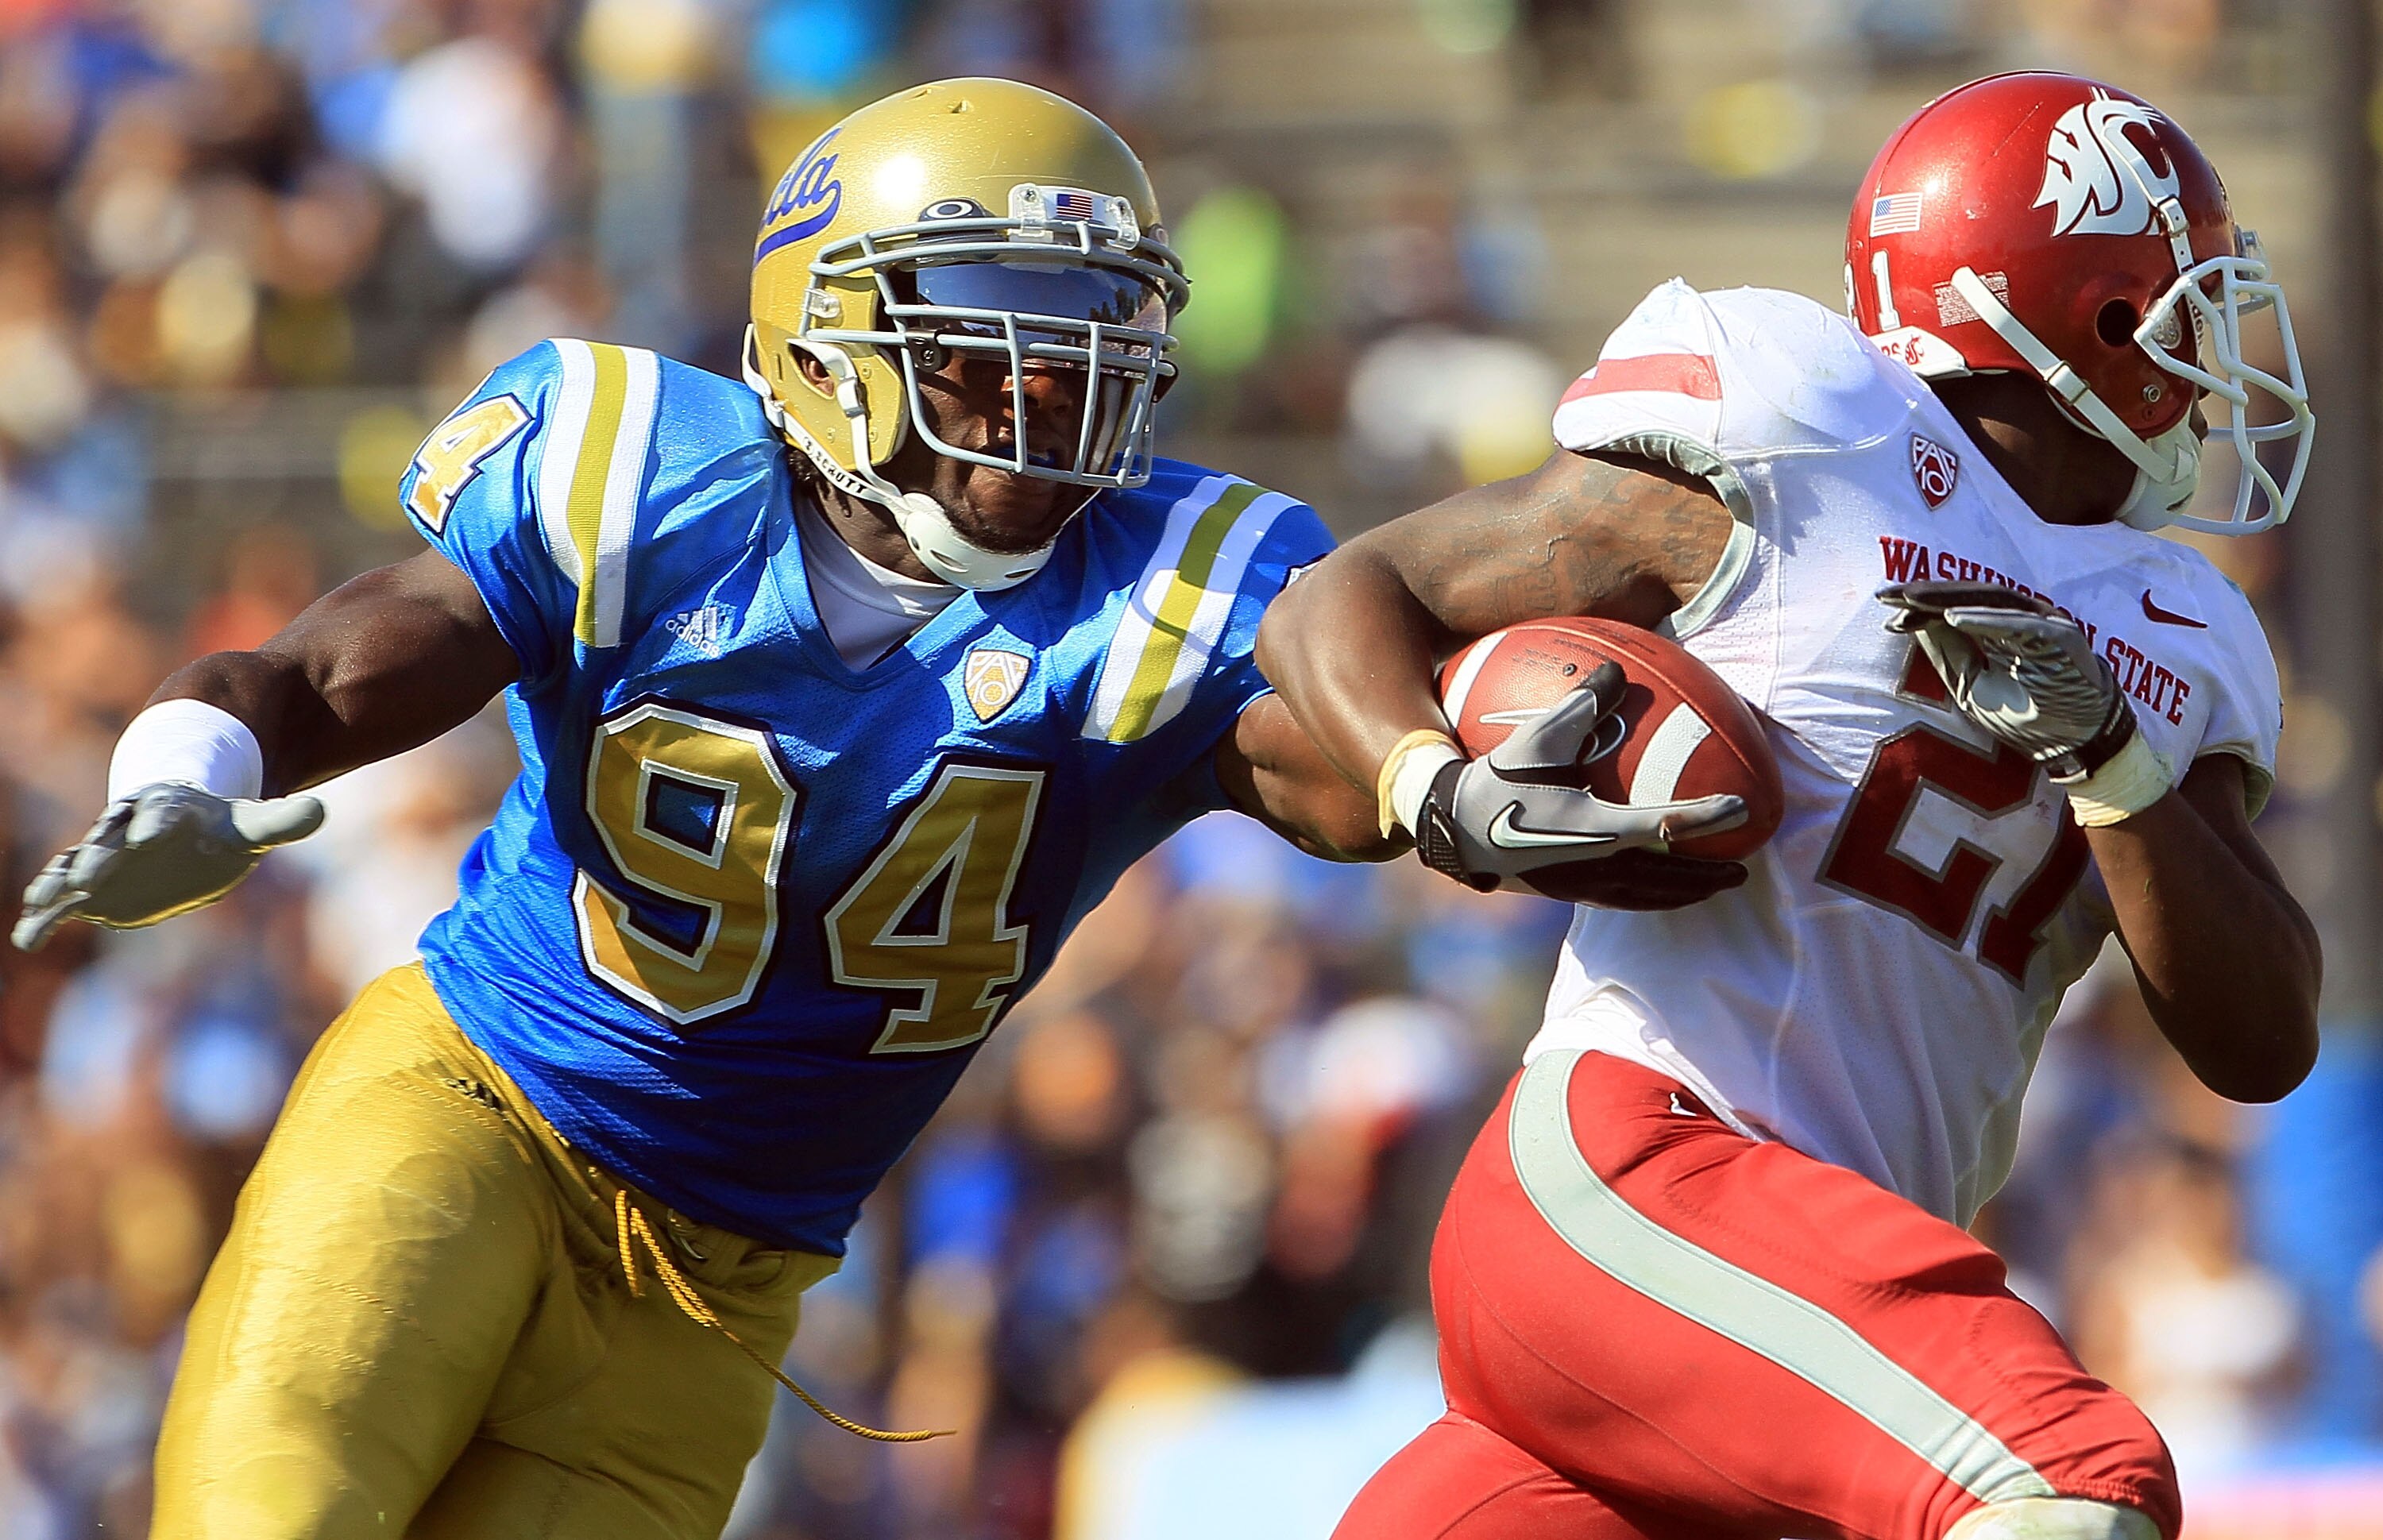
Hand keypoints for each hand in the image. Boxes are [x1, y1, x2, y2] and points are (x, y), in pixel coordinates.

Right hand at [12, 783, 324, 950]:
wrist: (185, 831)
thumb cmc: (221, 829)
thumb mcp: (254, 827)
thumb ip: (284, 822)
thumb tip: (322, 810)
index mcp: (170, 812)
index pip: (162, 814)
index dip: (155, 823)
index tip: (147, 837)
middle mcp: (129, 831)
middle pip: (110, 838)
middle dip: (98, 853)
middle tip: (84, 871)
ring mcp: (106, 856)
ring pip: (75, 864)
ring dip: (59, 880)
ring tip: (41, 897)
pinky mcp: (92, 886)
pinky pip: (62, 898)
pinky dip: (44, 913)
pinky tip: (26, 937)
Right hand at [1413, 662, 1746, 897]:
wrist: (1450, 832)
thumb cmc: (1493, 783)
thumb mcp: (1535, 738)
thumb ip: (1580, 705)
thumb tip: (1616, 672)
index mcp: (1595, 829)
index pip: (1665, 826)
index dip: (1706, 818)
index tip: (1742, 809)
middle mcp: (1595, 866)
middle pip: (1668, 880)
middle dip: (1708, 875)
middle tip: (1742, 868)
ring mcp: (1581, 886)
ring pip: (1647, 897)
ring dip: (1683, 892)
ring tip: (1709, 885)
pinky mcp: (1566, 892)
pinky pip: (1623, 900)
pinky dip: (1651, 895)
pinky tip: (1654, 884)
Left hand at [1877, 581, 2134, 779]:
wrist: (2075, 745)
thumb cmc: (2026, 716)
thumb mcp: (1971, 686)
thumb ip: (1948, 653)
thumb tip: (1911, 621)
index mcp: (2000, 630)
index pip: (1956, 609)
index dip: (1920, 607)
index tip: (1884, 606)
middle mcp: (2021, 620)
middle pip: (1970, 597)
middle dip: (1928, 594)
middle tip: (1889, 593)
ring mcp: (2044, 625)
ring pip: (1993, 601)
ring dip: (1950, 599)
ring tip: (1912, 598)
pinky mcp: (2063, 637)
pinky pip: (2022, 624)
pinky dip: (1989, 620)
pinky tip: (1955, 618)